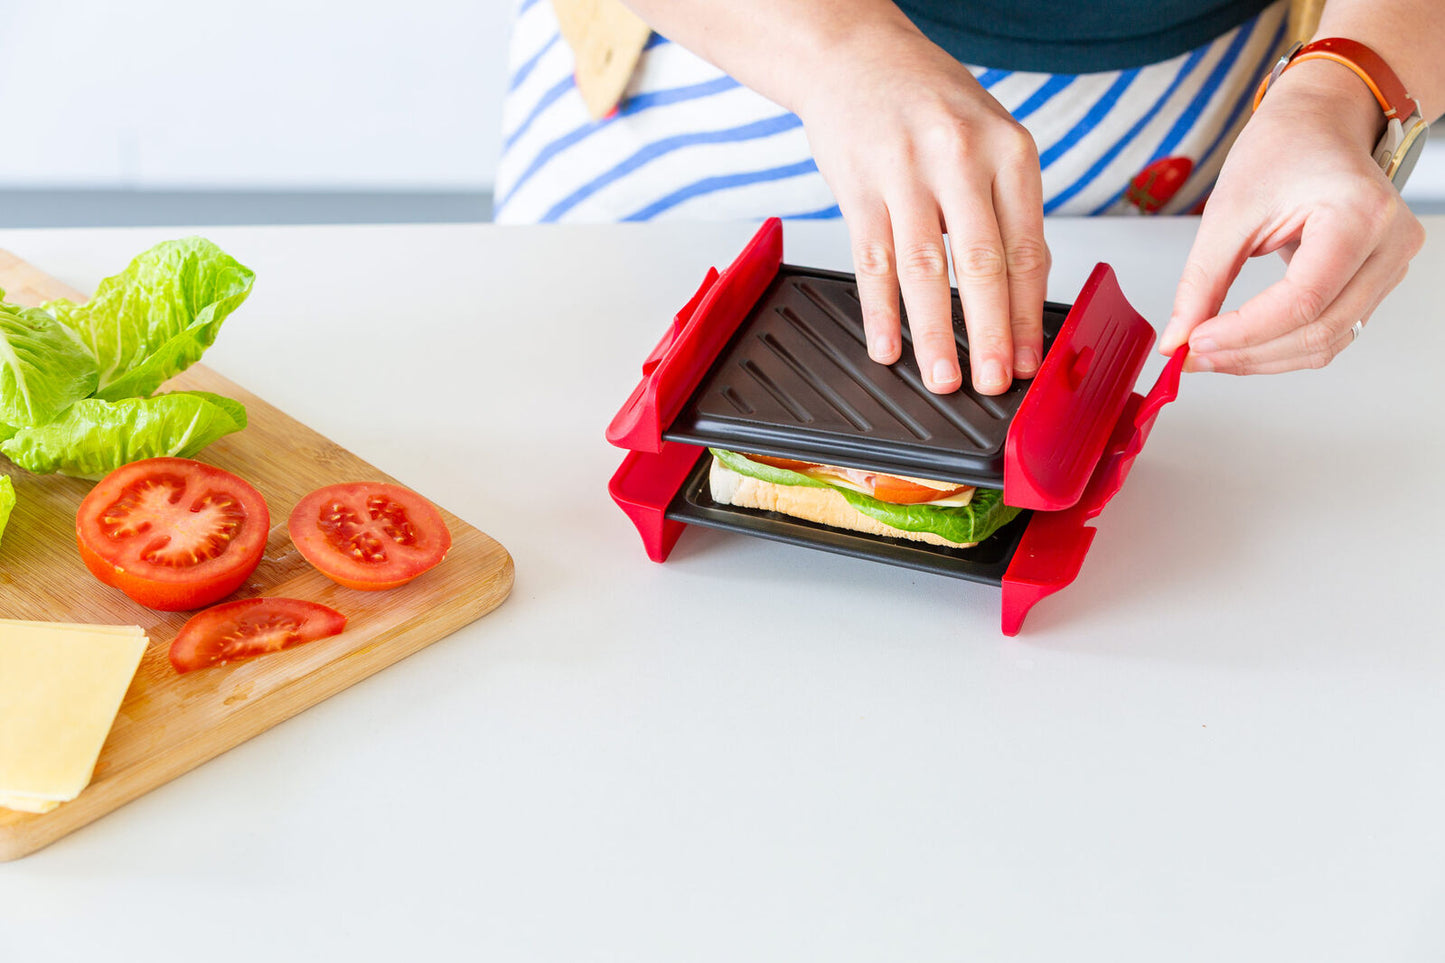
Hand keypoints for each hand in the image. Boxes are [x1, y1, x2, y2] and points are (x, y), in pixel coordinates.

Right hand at [797, 25, 1048, 394]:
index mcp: (1008, 151)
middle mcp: (960, 159)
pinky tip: (887, 345)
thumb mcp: (989, 139)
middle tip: (993, 381)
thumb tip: (1021, 291)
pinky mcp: (858, 187)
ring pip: (922, 270)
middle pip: (980, 264)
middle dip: (990, 333)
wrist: (854, 55)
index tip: (1029, 359)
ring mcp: (905, 173)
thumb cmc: (929, 103)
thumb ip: (1006, 208)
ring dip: (933, 333)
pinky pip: (871, 261)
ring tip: (941, 377)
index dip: (1028, 313)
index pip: (1026, 248)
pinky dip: (879, 311)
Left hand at [1161, 59, 1425, 373]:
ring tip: (1210, 352)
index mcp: (1359, 214)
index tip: (1194, 342)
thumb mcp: (1228, 211)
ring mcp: (1391, 265)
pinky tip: (1242, 342)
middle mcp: (1390, 243)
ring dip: (1263, 357)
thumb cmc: (1285, 149)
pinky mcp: (1377, 281)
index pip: (1302, 300)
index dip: (1244, 332)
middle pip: (1319, 330)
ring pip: (1328, 342)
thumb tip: (1178, 337)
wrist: (1320, 125)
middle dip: (1248, 353)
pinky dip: (1282, 345)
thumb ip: (1201, 281)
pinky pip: (1332, 331)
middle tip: (1192, 356)